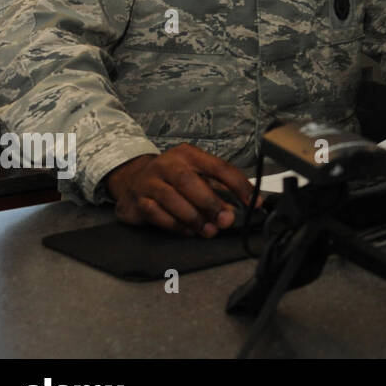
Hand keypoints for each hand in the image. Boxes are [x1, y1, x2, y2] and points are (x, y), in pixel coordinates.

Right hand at [104, 143, 262, 237]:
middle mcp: (167, 164)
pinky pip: (157, 214)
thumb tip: (242, 206)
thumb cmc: (172, 178)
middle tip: (227, 220)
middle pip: (190, 182)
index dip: (238, 185)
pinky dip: (176, 225)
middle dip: (211, 203)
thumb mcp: (196, 174)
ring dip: (194, 217)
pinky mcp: (138, 200)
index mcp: (188, 154)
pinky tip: (189, 231)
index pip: (218, 167)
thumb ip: (219, 188)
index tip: (253, 202)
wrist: (132, 179)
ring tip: (209, 230)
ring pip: (172, 199)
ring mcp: (150, 181)